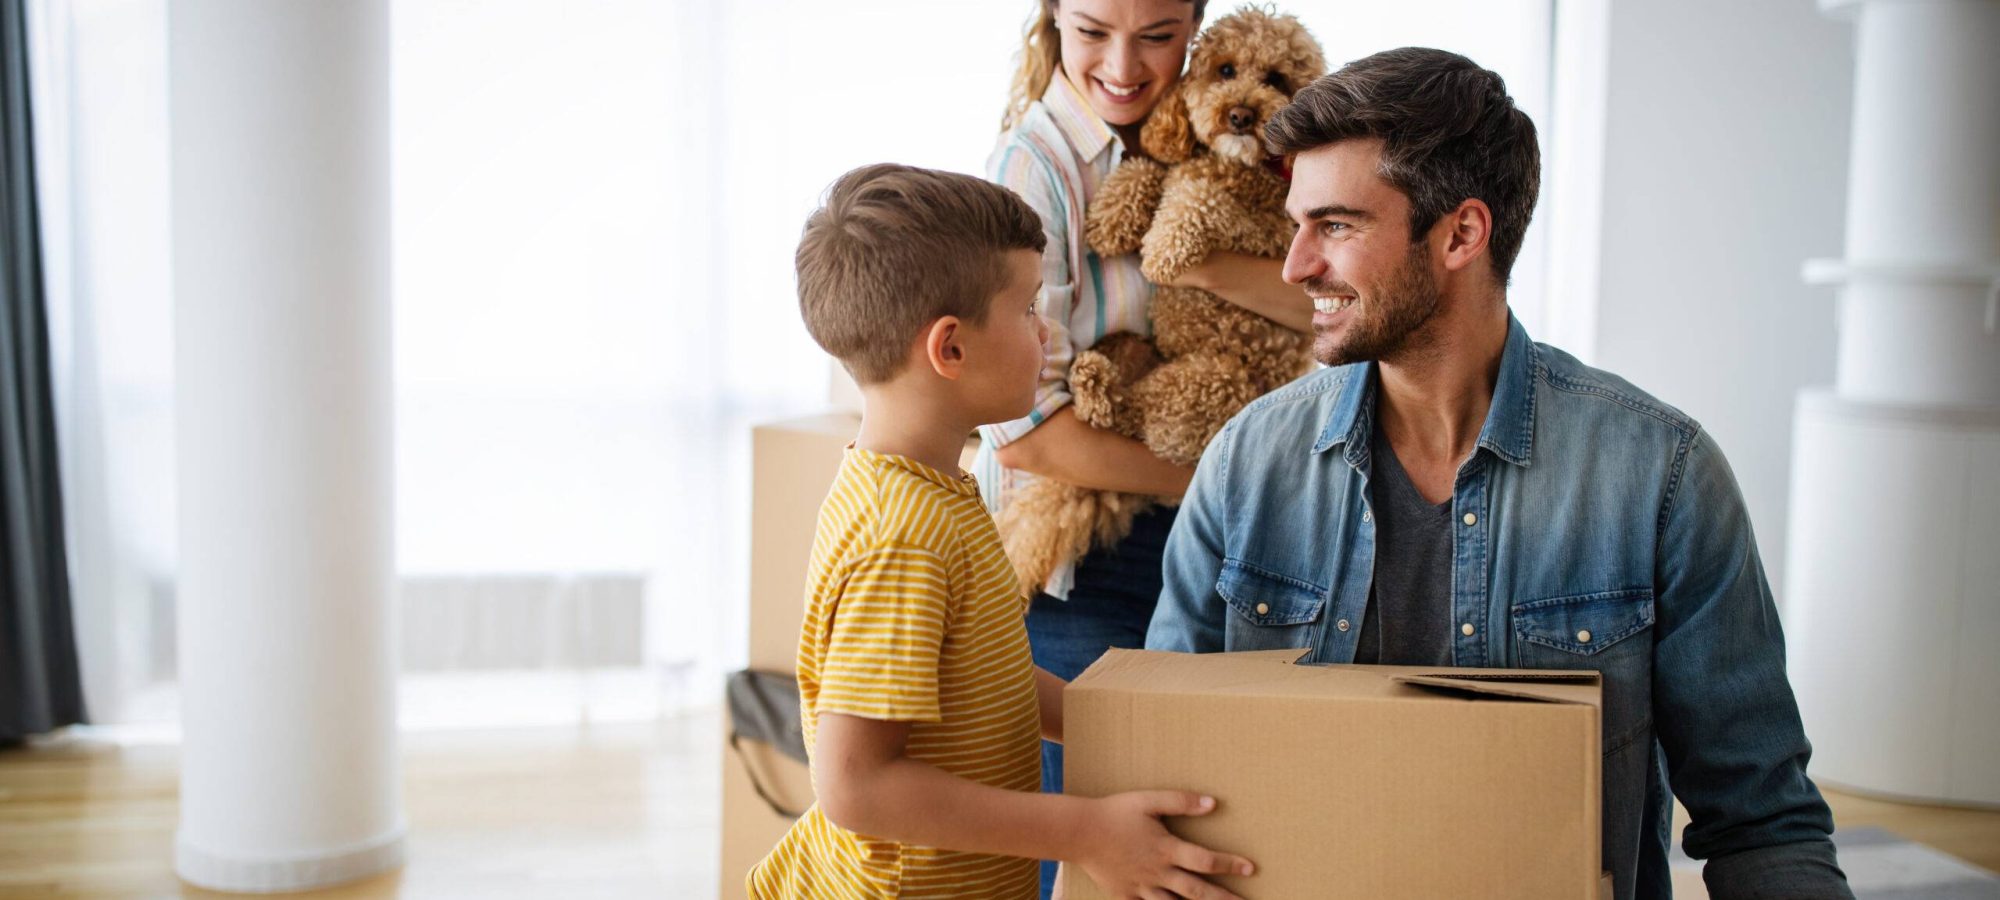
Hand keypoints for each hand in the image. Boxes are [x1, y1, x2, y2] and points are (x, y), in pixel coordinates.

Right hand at [1073, 791, 1253, 899]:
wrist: (1079, 832)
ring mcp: (1142, 887)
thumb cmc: (1115, 812)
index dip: (1229, 865)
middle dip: (1224, 899)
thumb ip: (1181, 801)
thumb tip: (1213, 803)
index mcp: (1166, 848)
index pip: (1205, 861)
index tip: (1250, 869)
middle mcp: (1158, 872)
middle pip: (1197, 891)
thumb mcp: (1149, 801)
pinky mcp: (1127, 895)